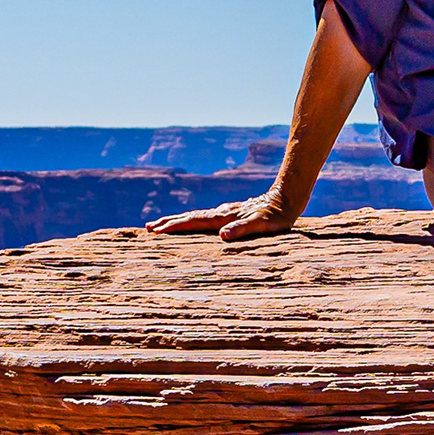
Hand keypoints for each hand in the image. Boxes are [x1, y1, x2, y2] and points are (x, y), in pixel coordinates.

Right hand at [148, 195, 302, 241]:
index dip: (173, 227)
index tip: (155, 231)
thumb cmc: (276, 217)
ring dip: (176, 221)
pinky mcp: (229, 213)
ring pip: (194, 216)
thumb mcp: (262, 225)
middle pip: (188, 217)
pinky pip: (203, 218)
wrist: (286, 199)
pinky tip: (190, 224)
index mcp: (223, 217)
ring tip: (160, 225)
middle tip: (148, 228)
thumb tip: (222, 236)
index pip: (193, 222)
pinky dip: (190, 221)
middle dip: (168, 222)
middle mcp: (220, 213)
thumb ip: (243, 229)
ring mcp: (224, 212)